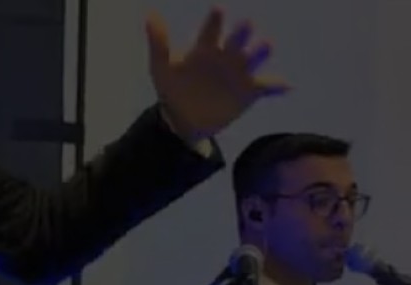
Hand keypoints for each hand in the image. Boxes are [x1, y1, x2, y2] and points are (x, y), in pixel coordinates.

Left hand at [146, 8, 289, 143]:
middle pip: (240, 37)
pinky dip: (279, 85)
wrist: (183, 119)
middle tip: (246, 25)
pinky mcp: (251, 90)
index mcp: (206, 46)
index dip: (216, 19)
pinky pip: (269, 85)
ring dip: (263, 50)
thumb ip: (158, 41)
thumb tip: (150, 13)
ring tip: (266, 44)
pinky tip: (288, 85)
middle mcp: (227, 54)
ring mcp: (241, 71)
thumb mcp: (161, 67)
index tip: (218, 9)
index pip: (212, 28)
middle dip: (243, 31)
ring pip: (258, 55)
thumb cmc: (173, 87)